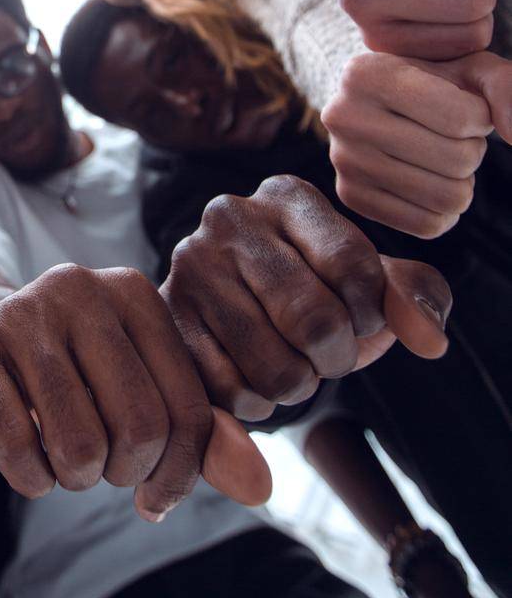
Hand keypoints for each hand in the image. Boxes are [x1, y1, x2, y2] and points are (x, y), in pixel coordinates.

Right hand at [0, 262, 271, 512]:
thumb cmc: (84, 369)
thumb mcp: (147, 387)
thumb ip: (205, 436)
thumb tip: (260, 488)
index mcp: (135, 292)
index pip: (187, 409)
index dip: (180, 474)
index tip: (157, 495)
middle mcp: (80, 289)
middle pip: (138, 429)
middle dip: (125, 474)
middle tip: (105, 469)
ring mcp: (23, 315)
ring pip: (79, 446)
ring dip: (77, 480)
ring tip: (68, 459)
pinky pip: (19, 450)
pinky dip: (33, 478)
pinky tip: (32, 460)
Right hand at [163, 175, 451, 422]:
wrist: (228, 312)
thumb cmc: (313, 291)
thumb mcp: (367, 284)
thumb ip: (414, 297)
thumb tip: (428, 339)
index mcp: (286, 195)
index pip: (354, 267)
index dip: (372, 314)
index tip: (360, 317)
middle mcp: (230, 217)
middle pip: (316, 322)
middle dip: (336, 357)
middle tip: (324, 351)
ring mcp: (191, 265)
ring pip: (276, 369)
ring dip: (299, 385)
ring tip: (287, 359)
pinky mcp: (168, 319)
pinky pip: (235, 393)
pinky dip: (257, 402)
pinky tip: (249, 372)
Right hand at [323, 50, 511, 237]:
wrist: (371, 105)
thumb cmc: (427, 84)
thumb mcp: (464, 69)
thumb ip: (502, 84)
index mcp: (367, 73)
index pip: (459, 118)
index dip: (480, 119)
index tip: (465, 109)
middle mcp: (345, 116)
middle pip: (457, 161)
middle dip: (473, 150)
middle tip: (455, 138)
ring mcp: (344, 159)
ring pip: (447, 198)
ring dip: (463, 181)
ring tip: (444, 160)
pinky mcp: (351, 196)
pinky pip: (428, 225)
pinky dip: (446, 211)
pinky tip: (432, 184)